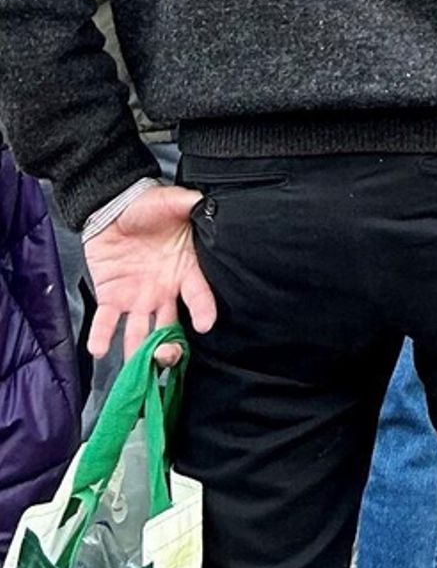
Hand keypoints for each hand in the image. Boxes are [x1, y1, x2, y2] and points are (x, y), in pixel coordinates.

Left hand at [85, 183, 216, 362]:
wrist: (114, 207)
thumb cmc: (148, 206)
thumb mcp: (172, 201)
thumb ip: (188, 204)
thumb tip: (203, 201)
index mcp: (185, 271)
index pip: (199, 294)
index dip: (204, 310)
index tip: (205, 324)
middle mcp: (165, 291)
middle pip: (171, 327)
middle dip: (170, 347)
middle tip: (167, 358)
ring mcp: (139, 298)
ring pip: (141, 332)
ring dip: (139, 351)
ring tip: (137, 366)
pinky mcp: (112, 298)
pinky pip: (108, 321)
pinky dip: (102, 336)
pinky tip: (98, 349)